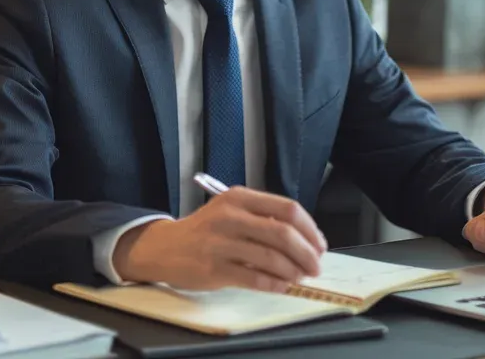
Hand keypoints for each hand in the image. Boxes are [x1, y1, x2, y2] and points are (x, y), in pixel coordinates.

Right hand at [111, 186, 327, 292]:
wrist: (165, 247)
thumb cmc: (206, 230)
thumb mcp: (232, 211)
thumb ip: (263, 218)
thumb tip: (304, 240)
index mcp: (239, 197)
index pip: (287, 209)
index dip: (310, 229)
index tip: (319, 245)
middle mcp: (230, 216)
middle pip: (282, 233)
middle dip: (306, 253)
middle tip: (315, 266)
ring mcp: (220, 242)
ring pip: (270, 257)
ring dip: (292, 271)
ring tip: (299, 277)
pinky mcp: (213, 268)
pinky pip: (253, 278)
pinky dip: (274, 284)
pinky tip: (281, 286)